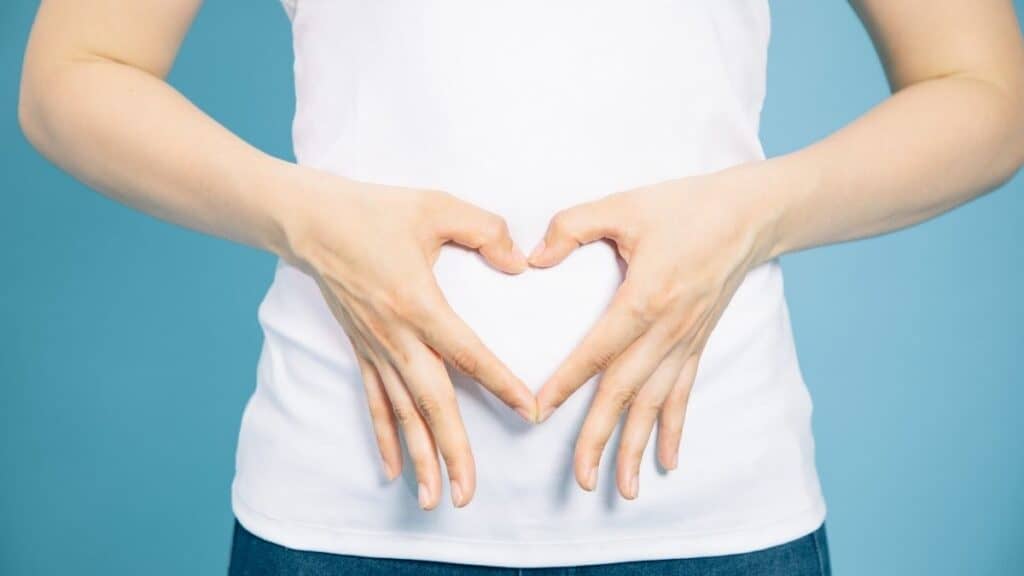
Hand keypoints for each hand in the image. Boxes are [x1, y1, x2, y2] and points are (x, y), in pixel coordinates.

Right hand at [283, 168, 537, 509]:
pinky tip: (394, 469)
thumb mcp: (436, 207)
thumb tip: (519, 261)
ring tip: (435, 498)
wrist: (310, 221)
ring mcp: (375, 348)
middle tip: (467, 493)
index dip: (501, 383)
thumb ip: (485, 230)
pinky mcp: (361, 350)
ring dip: (419, 457)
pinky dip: (385, 437)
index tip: (529, 411)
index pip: (468, 353)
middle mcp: (395, 336)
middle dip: (452, 450)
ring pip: (402, 413)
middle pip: (431, 403)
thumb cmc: (374, 211)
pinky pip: (376, 401)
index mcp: (418, 303)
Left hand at [528, 165, 775, 499]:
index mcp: (644, 297)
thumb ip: (572, 226)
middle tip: (581, 479)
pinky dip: (674, 429)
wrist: (749, 214)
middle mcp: (667, 329)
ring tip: (622, 489)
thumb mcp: (623, 205)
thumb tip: (534, 257)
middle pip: (626, 392)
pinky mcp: (698, 343)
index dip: (566, 382)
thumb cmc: (684, 206)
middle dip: (601, 438)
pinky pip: (684, 394)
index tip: (538, 411)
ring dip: (637, 448)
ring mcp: (686, 341)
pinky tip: (669, 462)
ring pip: (656, 404)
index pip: (597, 349)